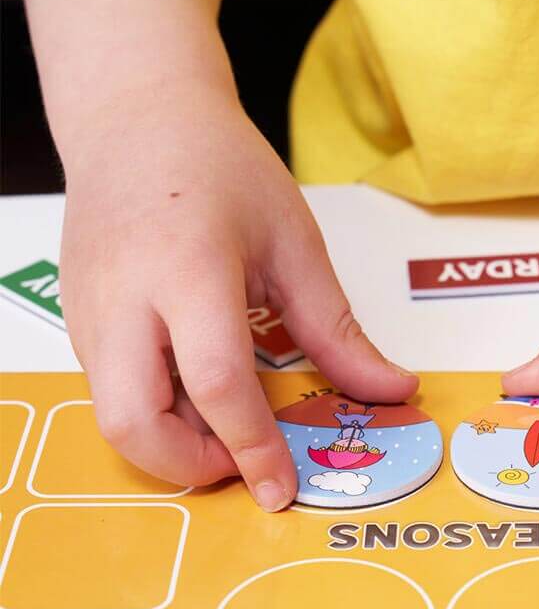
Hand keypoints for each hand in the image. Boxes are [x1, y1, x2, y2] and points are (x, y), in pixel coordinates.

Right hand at [59, 83, 415, 509]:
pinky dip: (154, 415)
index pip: (218, 384)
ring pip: (113, 417)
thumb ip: (338, 331)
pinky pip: (109, 392)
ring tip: (225, 423)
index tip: (282, 489)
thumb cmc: (222, 169)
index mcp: (188, 270)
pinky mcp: (75, 321)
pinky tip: (195, 392)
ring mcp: (87, 313)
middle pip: (133, 423)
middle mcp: (123, 299)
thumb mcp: (295, 245)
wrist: (135, 119)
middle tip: (241, 460)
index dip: (253, 448)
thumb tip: (394, 392)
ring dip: (170, 445)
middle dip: (189, 466)